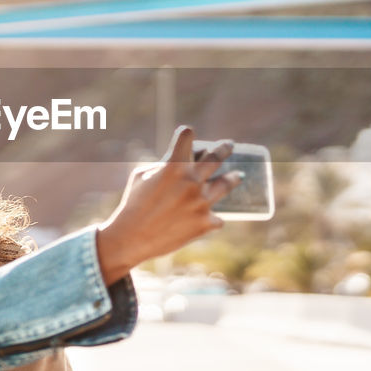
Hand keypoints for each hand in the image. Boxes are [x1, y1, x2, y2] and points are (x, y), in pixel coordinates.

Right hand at [95, 126, 242, 284]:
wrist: (132, 238)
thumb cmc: (133, 205)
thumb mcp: (142, 176)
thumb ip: (162, 166)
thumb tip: (179, 163)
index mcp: (174, 166)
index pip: (186, 137)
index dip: (186, 134)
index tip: (189, 132)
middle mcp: (192, 181)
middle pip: (216, 157)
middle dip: (225, 148)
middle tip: (229, 145)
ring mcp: (201, 202)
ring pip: (226, 185)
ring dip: (233, 178)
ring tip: (238, 176)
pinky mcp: (205, 222)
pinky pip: (216, 218)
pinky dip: (212, 217)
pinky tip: (211, 218)